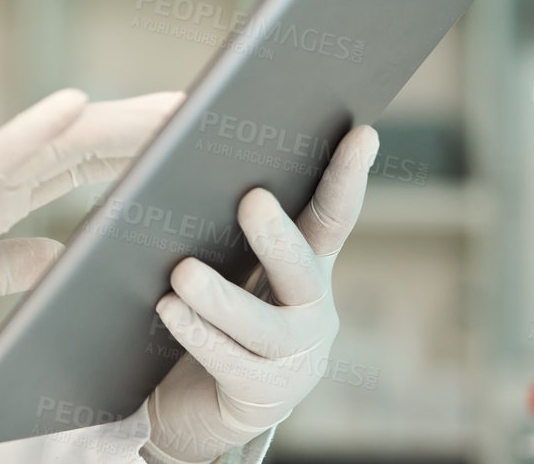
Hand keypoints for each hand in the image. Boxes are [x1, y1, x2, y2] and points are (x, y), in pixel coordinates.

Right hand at [0, 87, 184, 344]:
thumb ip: (10, 262)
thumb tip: (56, 253)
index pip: (76, 161)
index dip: (127, 144)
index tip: (174, 135)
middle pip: (81, 142)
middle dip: (141, 125)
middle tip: (199, 107)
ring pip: (56, 139)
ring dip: (115, 119)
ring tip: (167, 104)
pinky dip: (35, 126)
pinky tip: (73, 103)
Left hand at [139, 125, 378, 463]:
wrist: (192, 401)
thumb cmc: (206, 314)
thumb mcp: (223, 262)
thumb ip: (219, 221)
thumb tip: (183, 140)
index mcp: (305, 267)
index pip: (332, 216)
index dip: (347, 177)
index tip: (363, 133)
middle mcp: (311, 312)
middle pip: (303, 270)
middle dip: (277, 237)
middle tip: (251, 199)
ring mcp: (293, 358)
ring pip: (264, 326)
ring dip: (222, 297)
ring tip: (182, 272)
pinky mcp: (261, 395)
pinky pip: (231, 363)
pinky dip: (199, 334)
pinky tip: (170, 310)